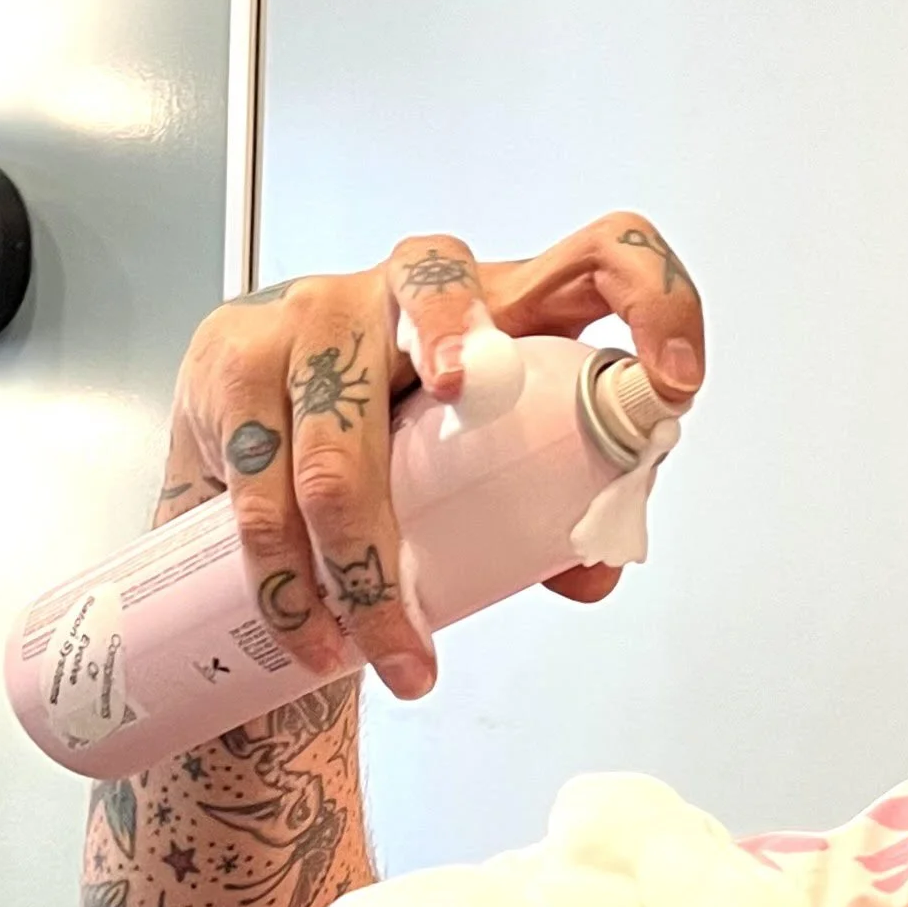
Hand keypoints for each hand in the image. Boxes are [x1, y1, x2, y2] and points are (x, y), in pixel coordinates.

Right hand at [159, 214, 707, 699]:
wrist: (265, 456)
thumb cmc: (403, 450)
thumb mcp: (493, 470)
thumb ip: (552, 512)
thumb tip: (589, 570)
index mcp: (509, 304)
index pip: (604, 257)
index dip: (653, 298)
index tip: (675, 384)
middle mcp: (407, 285)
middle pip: (438, 282)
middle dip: (454, 341)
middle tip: (463, 399)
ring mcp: (312, 313)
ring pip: (337, 429)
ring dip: (365, 564)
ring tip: (394, 650)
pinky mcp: (231, 360)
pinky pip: (255, 477)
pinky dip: (290, 578)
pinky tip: (316, 633)